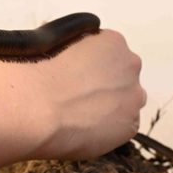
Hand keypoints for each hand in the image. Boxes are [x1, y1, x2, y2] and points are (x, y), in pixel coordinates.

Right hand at [28, 29, 145, 159]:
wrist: (38, 106)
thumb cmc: (39, 73)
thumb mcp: (55, 44)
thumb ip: (74, 50)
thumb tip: (71, 60)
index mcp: (113, 41)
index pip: (109, 54)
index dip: (91, 68)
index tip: (76, 79)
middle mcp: (130, 65)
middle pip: (123, 77)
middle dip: (106, 86)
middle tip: (80, 98)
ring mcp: (134, 96)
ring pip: (127, 103)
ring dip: (111, 108)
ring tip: (82, 118)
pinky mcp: (131, 125)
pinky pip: (123, 127)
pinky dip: (108, 130)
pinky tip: (86, 131)